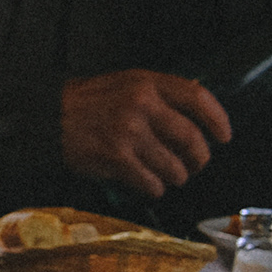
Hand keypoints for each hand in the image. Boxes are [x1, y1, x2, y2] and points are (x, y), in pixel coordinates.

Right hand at [60, 70, 234, 198]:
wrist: (47, 118)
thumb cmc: (87, 102)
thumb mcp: (124, 83)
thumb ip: (158, 93)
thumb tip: (194, 110)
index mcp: (146, 83)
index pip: (197, 97)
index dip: (218, 119)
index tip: (224, 136)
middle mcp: (141, 105)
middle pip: (191, 138)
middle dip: (199, 159)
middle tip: (195, 166)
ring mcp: (129, 133)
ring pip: (174, 167)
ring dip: (175, 178)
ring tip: (167, 177)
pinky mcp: (116, 158)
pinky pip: (151, 183)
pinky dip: (154, 189)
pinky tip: (147, 185)